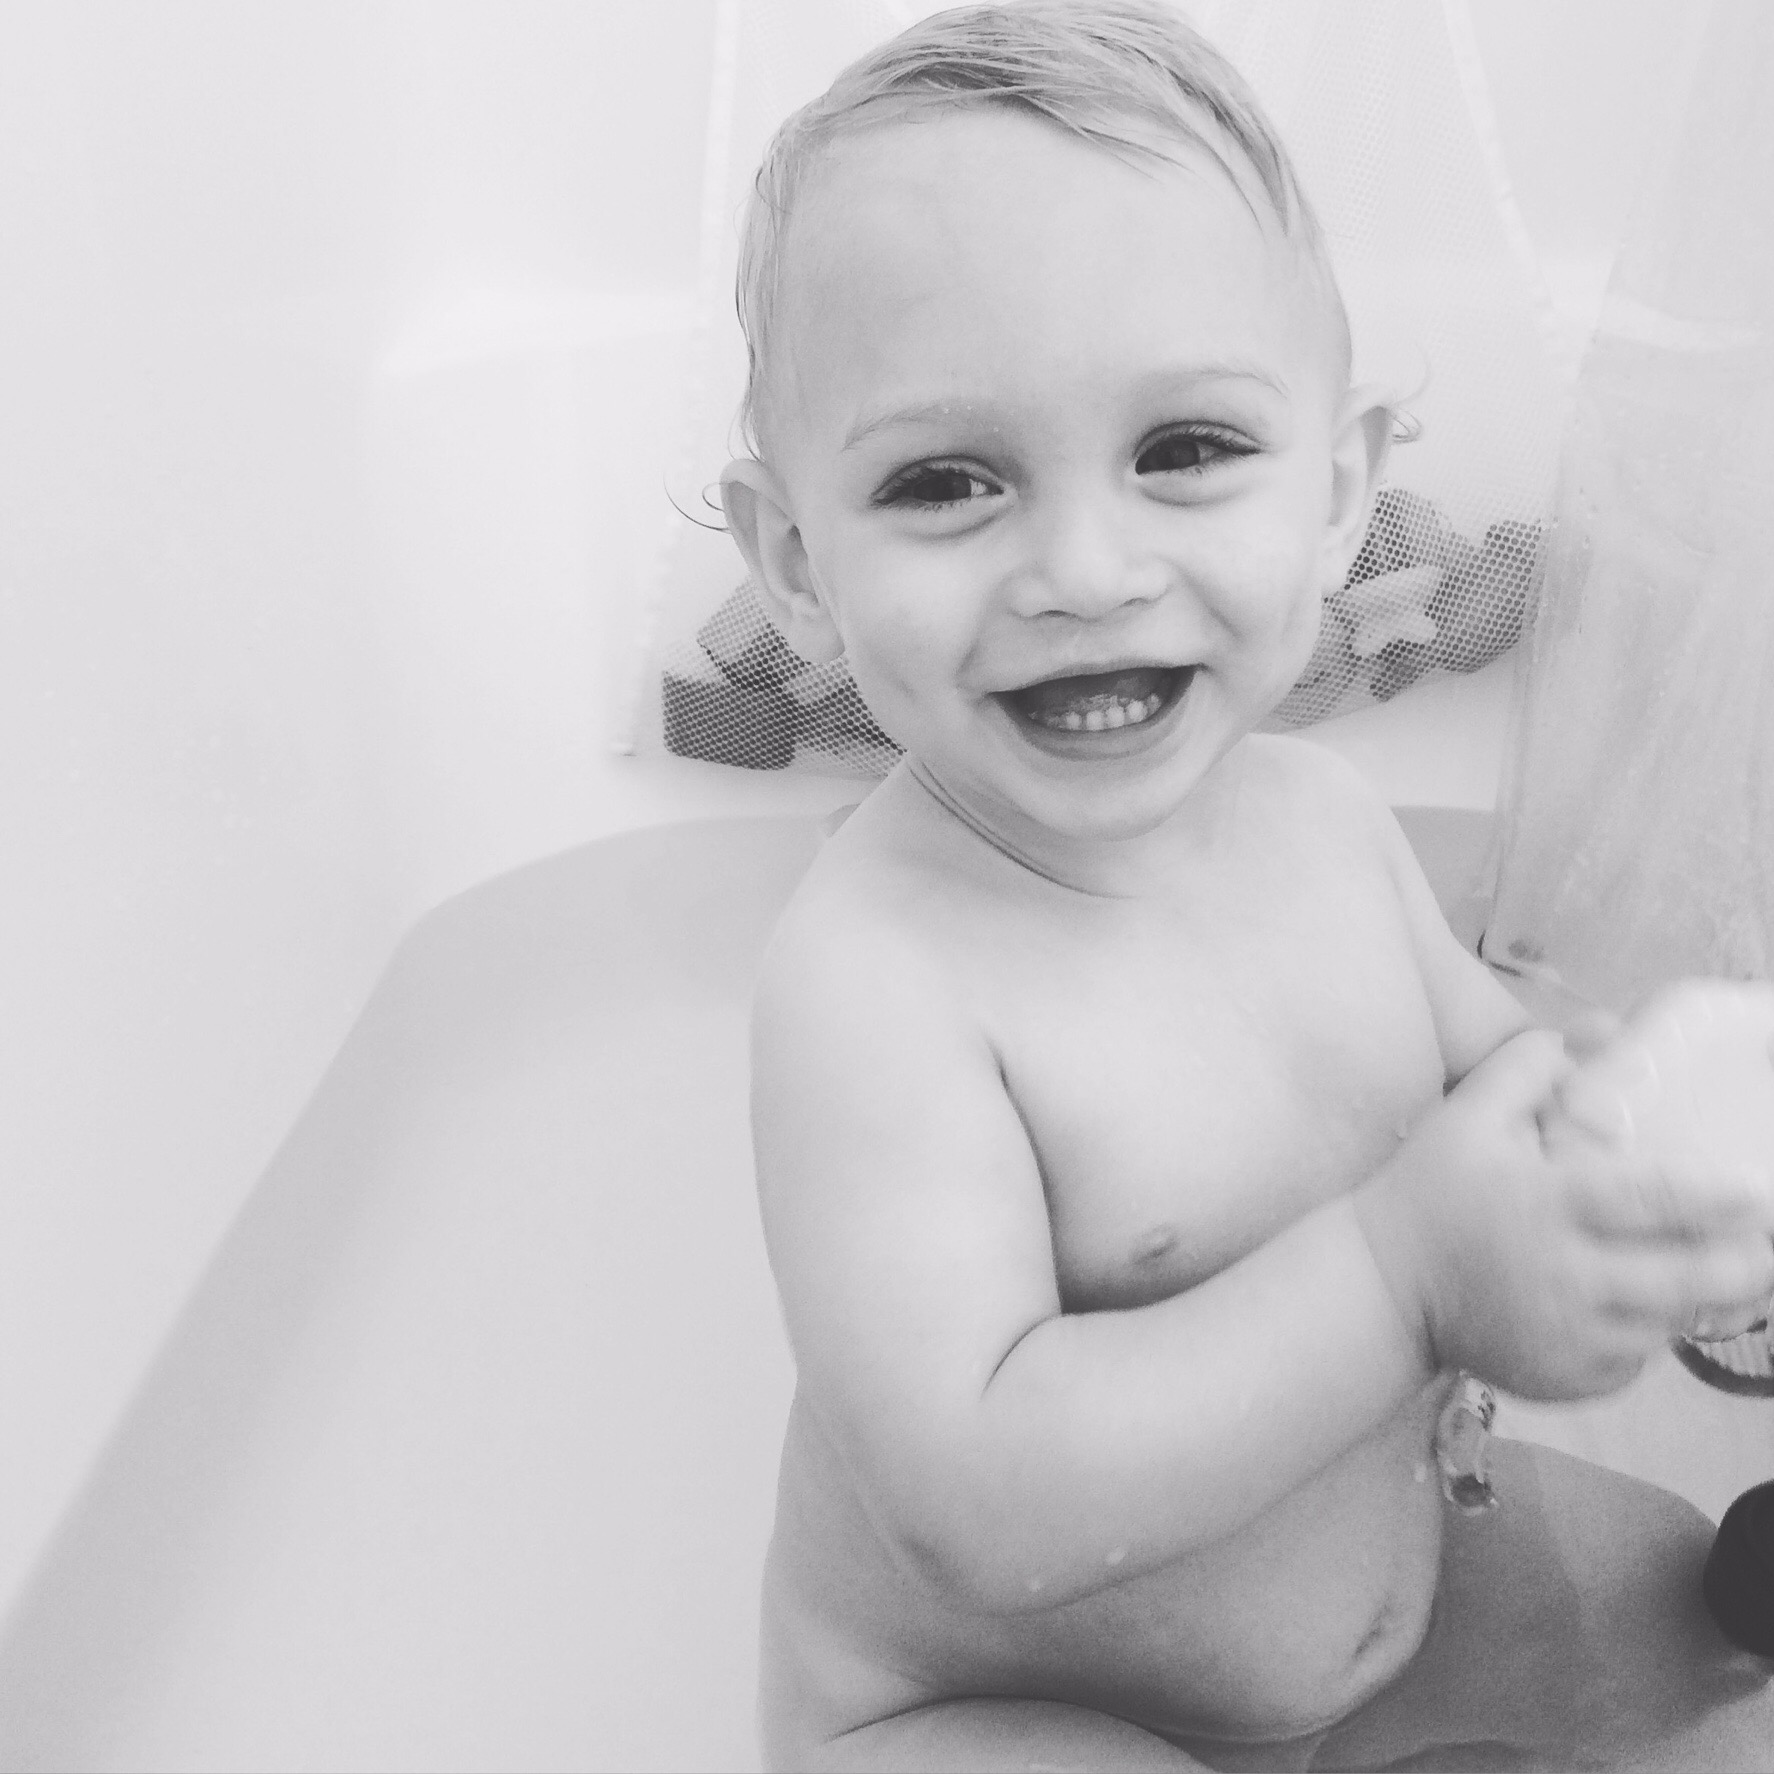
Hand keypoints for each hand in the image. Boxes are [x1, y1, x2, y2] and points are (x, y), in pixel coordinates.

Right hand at [1354, 1030, 1773, 1399]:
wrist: (1382, 1285)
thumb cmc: (1430, 1189)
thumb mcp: (1468, 1113)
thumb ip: (1532, 1066)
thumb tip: (1601, 1034)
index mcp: (1545, 1202)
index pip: (1649, 1198)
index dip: (1714, 1198)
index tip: (1758, 1193)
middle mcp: (1564, 1277)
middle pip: (1683, 1279)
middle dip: (1746, 1268)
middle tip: (1771, 1248)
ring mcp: (1567, 1336)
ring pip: (1667, 1326)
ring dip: (1705, 1301)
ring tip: (1734, 1276)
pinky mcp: (1564, 1379)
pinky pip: (1634, 1363)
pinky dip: (1652, 1336)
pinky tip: (1652, 1309)